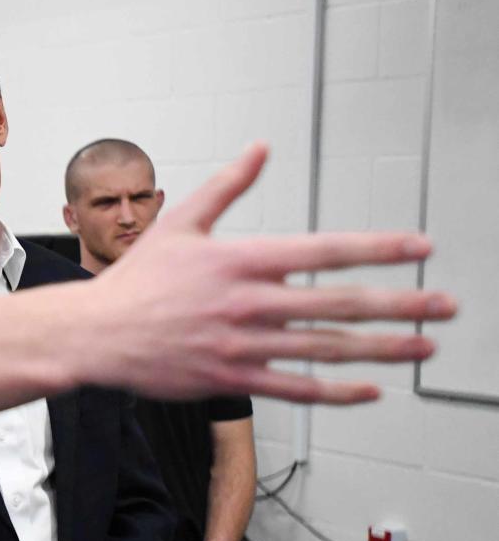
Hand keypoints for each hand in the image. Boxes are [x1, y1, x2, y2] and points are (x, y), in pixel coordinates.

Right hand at [87, 143, 454, 404]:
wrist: (97, 335)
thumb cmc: (136, 282)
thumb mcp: (180, 221)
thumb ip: (228, 186)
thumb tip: (260, 148)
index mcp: (243, 260)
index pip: (326, 250)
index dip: (379, 249)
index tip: (420, 248)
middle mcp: (250, 303)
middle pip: (340, 303)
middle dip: (401, 303)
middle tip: (444, 305)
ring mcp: (243, 346)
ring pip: (326, 349)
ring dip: (382, 348)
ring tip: (422, 346)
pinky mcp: (231, 380)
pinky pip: (295, 389)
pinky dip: (336, 392)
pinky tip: (369, 390)